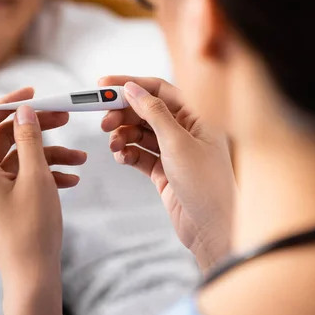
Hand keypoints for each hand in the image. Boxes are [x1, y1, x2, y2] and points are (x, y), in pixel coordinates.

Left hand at [0, 88, 86, 278]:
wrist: (31, 276)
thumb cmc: (33, 229)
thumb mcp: (36, 177)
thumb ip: (30, 138)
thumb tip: (23, 111)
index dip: (10, 102)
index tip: (36, 94)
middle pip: (3, 138)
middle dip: (36, 128)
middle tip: (65, 118)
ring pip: (15, 159)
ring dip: (47, 155)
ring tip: (80, 159)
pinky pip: (17, 178)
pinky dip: (41, 174)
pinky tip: (71, 178)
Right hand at [100, 76, 235, 271]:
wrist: (211, 229)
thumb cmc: (206, 185)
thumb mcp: (177, 142)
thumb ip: (153, 113)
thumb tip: (133, 89)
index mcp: (197, 116)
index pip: (159, 90)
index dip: (131, 85)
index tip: (104, 86)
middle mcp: (186, 130)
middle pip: (146, 111)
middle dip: (122, 114)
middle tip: (103, 122)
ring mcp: (174, 151)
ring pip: (140, 133)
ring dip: (122, 136)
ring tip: (114, 146)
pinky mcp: (164, 171)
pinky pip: (139, 154)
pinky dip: (127, 153)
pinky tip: (121, 157)